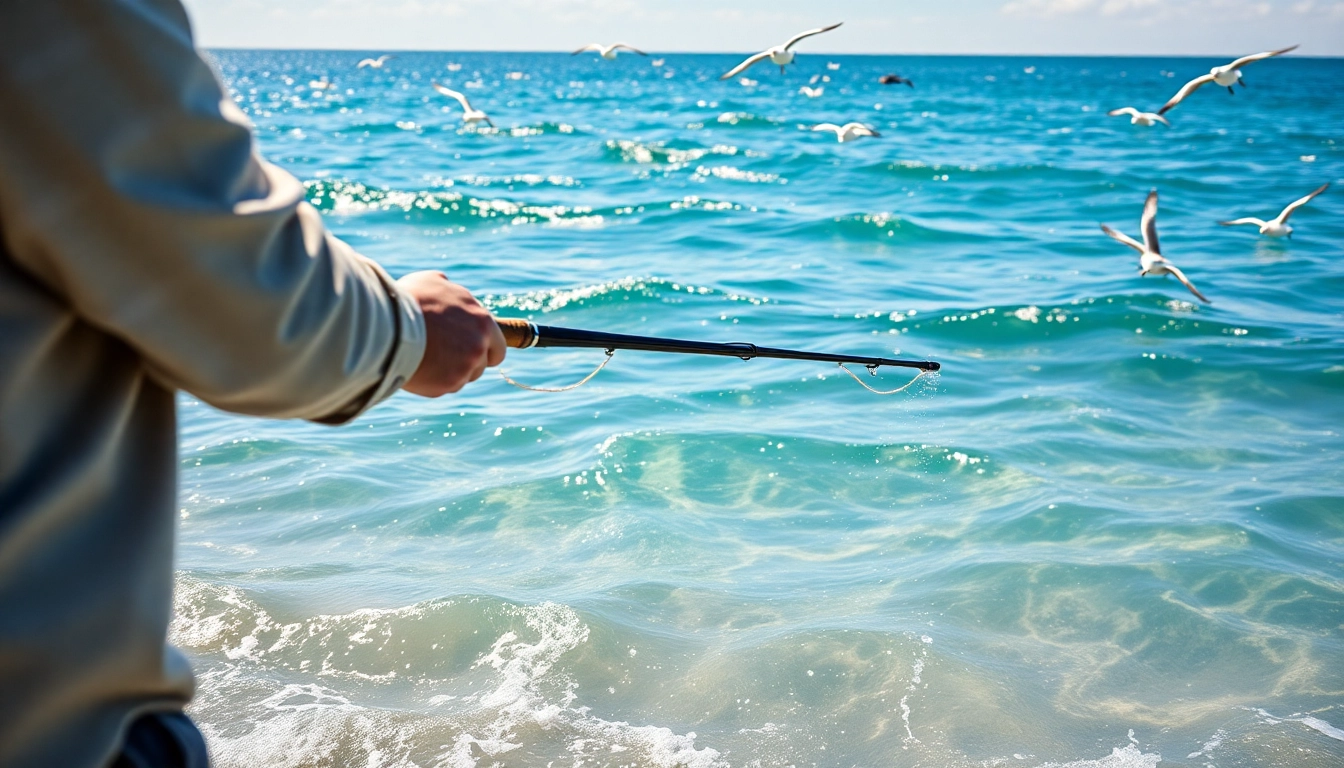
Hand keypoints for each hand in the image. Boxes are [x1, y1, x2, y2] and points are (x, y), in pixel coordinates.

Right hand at [397, 271, 505, 396]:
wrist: (386, 325)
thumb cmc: (409, 300)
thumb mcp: (433, 282)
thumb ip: (450, 291)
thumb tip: (448, 289)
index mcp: (483, 322)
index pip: (499, 346)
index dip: (487, 350)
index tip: (474, 350)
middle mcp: (479, 347)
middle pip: (481, 365)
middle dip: (467, 362)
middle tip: (447, 356)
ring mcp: (464, 368)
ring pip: (462, 377)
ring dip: (449, 372)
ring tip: (427, 358)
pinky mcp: (447, 384)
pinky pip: (443, 387)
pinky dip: (432, 381)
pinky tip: (418, 366)